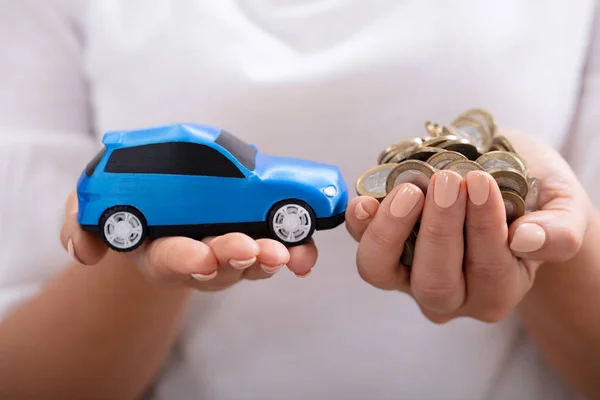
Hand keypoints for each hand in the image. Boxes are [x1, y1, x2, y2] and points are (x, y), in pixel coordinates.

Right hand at [59, 191, 317, 289]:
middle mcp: (196, 256)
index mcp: (159, 249)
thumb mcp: (93, 209)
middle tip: (253, 249)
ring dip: (270, 256)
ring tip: (286, 250)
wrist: (158, 208)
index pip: (171, 258)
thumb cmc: (129, 207)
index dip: (186, 260)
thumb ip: (82, 225)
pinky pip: (274, 245)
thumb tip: (83, 251)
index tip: (202, 257)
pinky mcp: (252, 236)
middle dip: (235, 258)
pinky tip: (303, 245)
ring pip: (251, 261)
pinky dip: (291, 247)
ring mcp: (226, 250)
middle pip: (218, 265)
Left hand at [346, 130, 591, 322]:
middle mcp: (451, 293)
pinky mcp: (383, 248)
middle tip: (450, 181)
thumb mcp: (562, 207)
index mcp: (497, 290)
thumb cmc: (531, 198)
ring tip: (412, 189)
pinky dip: (360, 225)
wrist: (499, 181)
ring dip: (392, 230)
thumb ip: (558, 232)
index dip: (483, 228)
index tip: (481, 183)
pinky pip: (362, 246)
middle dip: (440, 230)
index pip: (488, 271)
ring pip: (383, 271)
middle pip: (434, 283)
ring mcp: (408, 273)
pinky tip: (366, 200)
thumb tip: (524, 241)